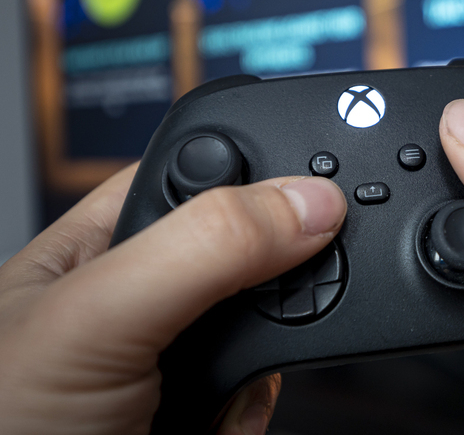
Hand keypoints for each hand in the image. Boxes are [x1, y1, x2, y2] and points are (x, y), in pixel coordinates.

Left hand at [0, 165, 346, 434]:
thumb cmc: (2, 427)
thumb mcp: (98, 316)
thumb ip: (202, 246)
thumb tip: (310, 203)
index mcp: (109, 234)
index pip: (209, 170)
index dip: (266, 175)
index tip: (317, 207)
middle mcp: (146, 284)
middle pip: (257, 249)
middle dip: (270, 291)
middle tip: (248, 321)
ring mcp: (177, 347)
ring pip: (273, 323)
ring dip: (261, 364)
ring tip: (212, 392)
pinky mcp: (201, 400)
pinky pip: (265, 387)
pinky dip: (250, 411)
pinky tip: (208, 423)